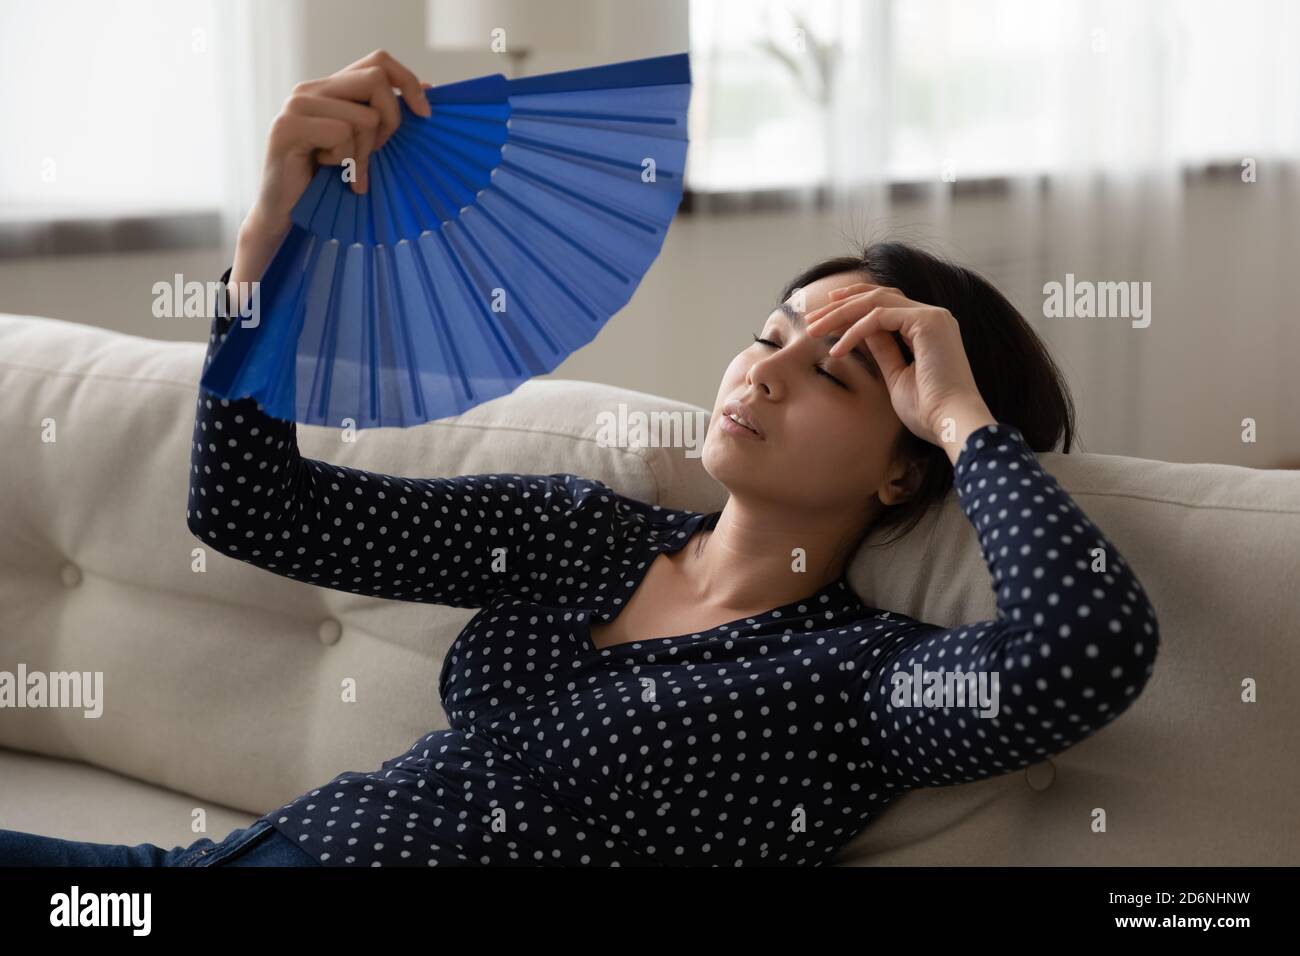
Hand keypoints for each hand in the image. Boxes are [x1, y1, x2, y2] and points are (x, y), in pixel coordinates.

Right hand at [233, 49, 432, 290]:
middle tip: (378, 153)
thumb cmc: (327, 183)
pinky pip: (341, 133)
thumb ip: (386, 115)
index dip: (407, 81)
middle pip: (375, 80)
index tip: (425, 115)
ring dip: (364, 153)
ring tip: (348, 172)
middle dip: (391, 121)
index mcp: (330, 89)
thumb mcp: (365, 146)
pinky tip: (328, 171)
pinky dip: (345, 160)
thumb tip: (428, 85)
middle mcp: (311, 89)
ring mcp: (297, 105)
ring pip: (363, 115)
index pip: (378, 61)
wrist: (284, 213)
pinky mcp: (288, 127)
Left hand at [803, 282, 995, 459]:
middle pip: (878, 296)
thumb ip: (883, 350)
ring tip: (813, 328)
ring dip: (840, 312)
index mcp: (928, 329)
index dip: (852, 307)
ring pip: (876, 300)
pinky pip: (880, 316)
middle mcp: (933, 316)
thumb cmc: (928, 411)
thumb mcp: (896, 376)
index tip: (823, 318)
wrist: (951, 423)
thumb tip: (862, 334)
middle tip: (810, 317)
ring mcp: (933, 316)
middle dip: (840, 304)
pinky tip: (836, 349)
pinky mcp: (928, 321)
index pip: (885, 305)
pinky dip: (855, 331)